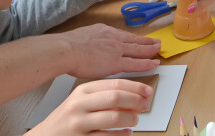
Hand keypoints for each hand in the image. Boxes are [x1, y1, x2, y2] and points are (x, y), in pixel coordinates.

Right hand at [27, 78, 152, 135]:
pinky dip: (122, 135)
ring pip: (113, 117)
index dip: (135, 87)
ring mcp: (78, 123)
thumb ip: (104, 96)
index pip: (115, 84)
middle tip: (145, 105)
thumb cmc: (67, 118)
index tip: (148, 91)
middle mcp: (79, 105)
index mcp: (82, 91)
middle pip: (115, 97)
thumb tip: (134, 96)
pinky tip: (126, 133)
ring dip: (130, 119)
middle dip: (136, 101)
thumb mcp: (82, 100)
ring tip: (135, 120)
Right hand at [56, 24, 159, 78]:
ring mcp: (116, 50)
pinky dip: (147, 63)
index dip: (134, 38)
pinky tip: (154, 63)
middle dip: (147, 42)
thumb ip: (91, 40)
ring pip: (138, 50)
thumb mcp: (83, 36)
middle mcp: (113, 38)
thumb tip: (91, 45)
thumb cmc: (68, 46)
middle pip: (134, 40)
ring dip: (150, 50)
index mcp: (105, 31)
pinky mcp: (116, 62)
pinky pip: (136, 63)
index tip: (140, 39)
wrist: (66, 49)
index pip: (123, 35)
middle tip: (156, 42)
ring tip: (159, 50)